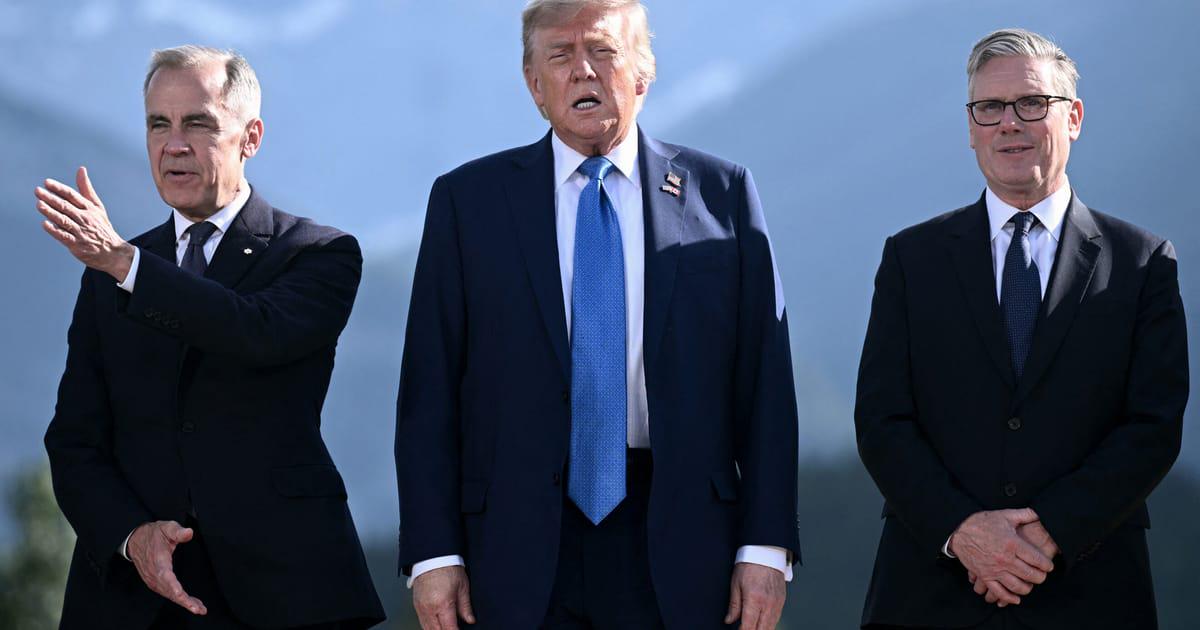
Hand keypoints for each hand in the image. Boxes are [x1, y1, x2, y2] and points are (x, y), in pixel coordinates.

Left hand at [35, 166, 133, 280]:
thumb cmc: (102, 227)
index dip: (59, 189)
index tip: (47, 183)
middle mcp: (85, 218)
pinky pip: (64, 236)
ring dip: (51, 212)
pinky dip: (55, 230)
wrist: (113, 252)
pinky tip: (45, 224)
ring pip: (63, 220)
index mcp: (89, 208)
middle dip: (51, 198)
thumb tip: (81, 169)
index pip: (72, 196)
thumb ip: (86, 188)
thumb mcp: (97, 206)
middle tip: (38, 191)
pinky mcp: (77, 245)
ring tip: (39, 204)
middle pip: (66, 206)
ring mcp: (80, 232)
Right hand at [126, 520, 206, 615]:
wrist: (136, 540)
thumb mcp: (166, 527)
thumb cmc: (154, 534)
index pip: (164, 575)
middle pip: (169, 590)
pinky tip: (192, 604)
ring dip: (184, 603)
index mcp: (158, 560)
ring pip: (169, 595)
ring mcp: (154, 580)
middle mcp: (154, 574)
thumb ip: (177, 531)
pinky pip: (168, 594)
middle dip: (183, 601)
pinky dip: (180, 600)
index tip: (179, 593)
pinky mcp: (156, 583)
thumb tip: (189, 533)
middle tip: (199, 609)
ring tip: (199, 609)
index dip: (172, 585)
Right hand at [412, 565, 474, 628]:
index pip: (449, 629)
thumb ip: (466, 607)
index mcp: (443, 604)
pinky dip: (430, 626)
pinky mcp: (416, 605)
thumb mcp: (462, 587)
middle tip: (454, 628)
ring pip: (427, 629)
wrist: (432, 557)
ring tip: (446, 627)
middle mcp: (429, 608)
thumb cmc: (447, 568)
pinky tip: (437, 625)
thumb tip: (470, 619)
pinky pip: (422, 622)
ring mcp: (421, 608)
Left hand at [724, 562, 785, 629]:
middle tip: (744, 629)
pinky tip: (762, 624)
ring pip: (771, 627)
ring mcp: (777, 603)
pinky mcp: (782, 601)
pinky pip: (777, 619)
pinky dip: (769, 624)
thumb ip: (734, 606)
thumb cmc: (749, 565)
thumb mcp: (736, 584)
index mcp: (754, 599)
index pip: (749, 627)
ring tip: (752, 627)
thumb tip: (729, 620)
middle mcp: (768, 604)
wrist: (766, 552)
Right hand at [950, 508, 1053, 606]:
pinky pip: (999, 592)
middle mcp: (1005, 559)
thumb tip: (1039, 514)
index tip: (1048, 565)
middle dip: (1041, 577)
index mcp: (1012, 544)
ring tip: (1030, 583)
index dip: (1047, 565)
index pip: (1037, 560)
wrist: (958, 531)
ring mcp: (995, 570)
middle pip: (1031, 575)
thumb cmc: (981, 523)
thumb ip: (1024, 514)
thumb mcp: (1004, 515)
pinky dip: (1009, 598)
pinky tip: (1016, 598)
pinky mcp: (985, 576)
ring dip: (1028, 588)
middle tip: (1042, 575)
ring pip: (1018, 586)